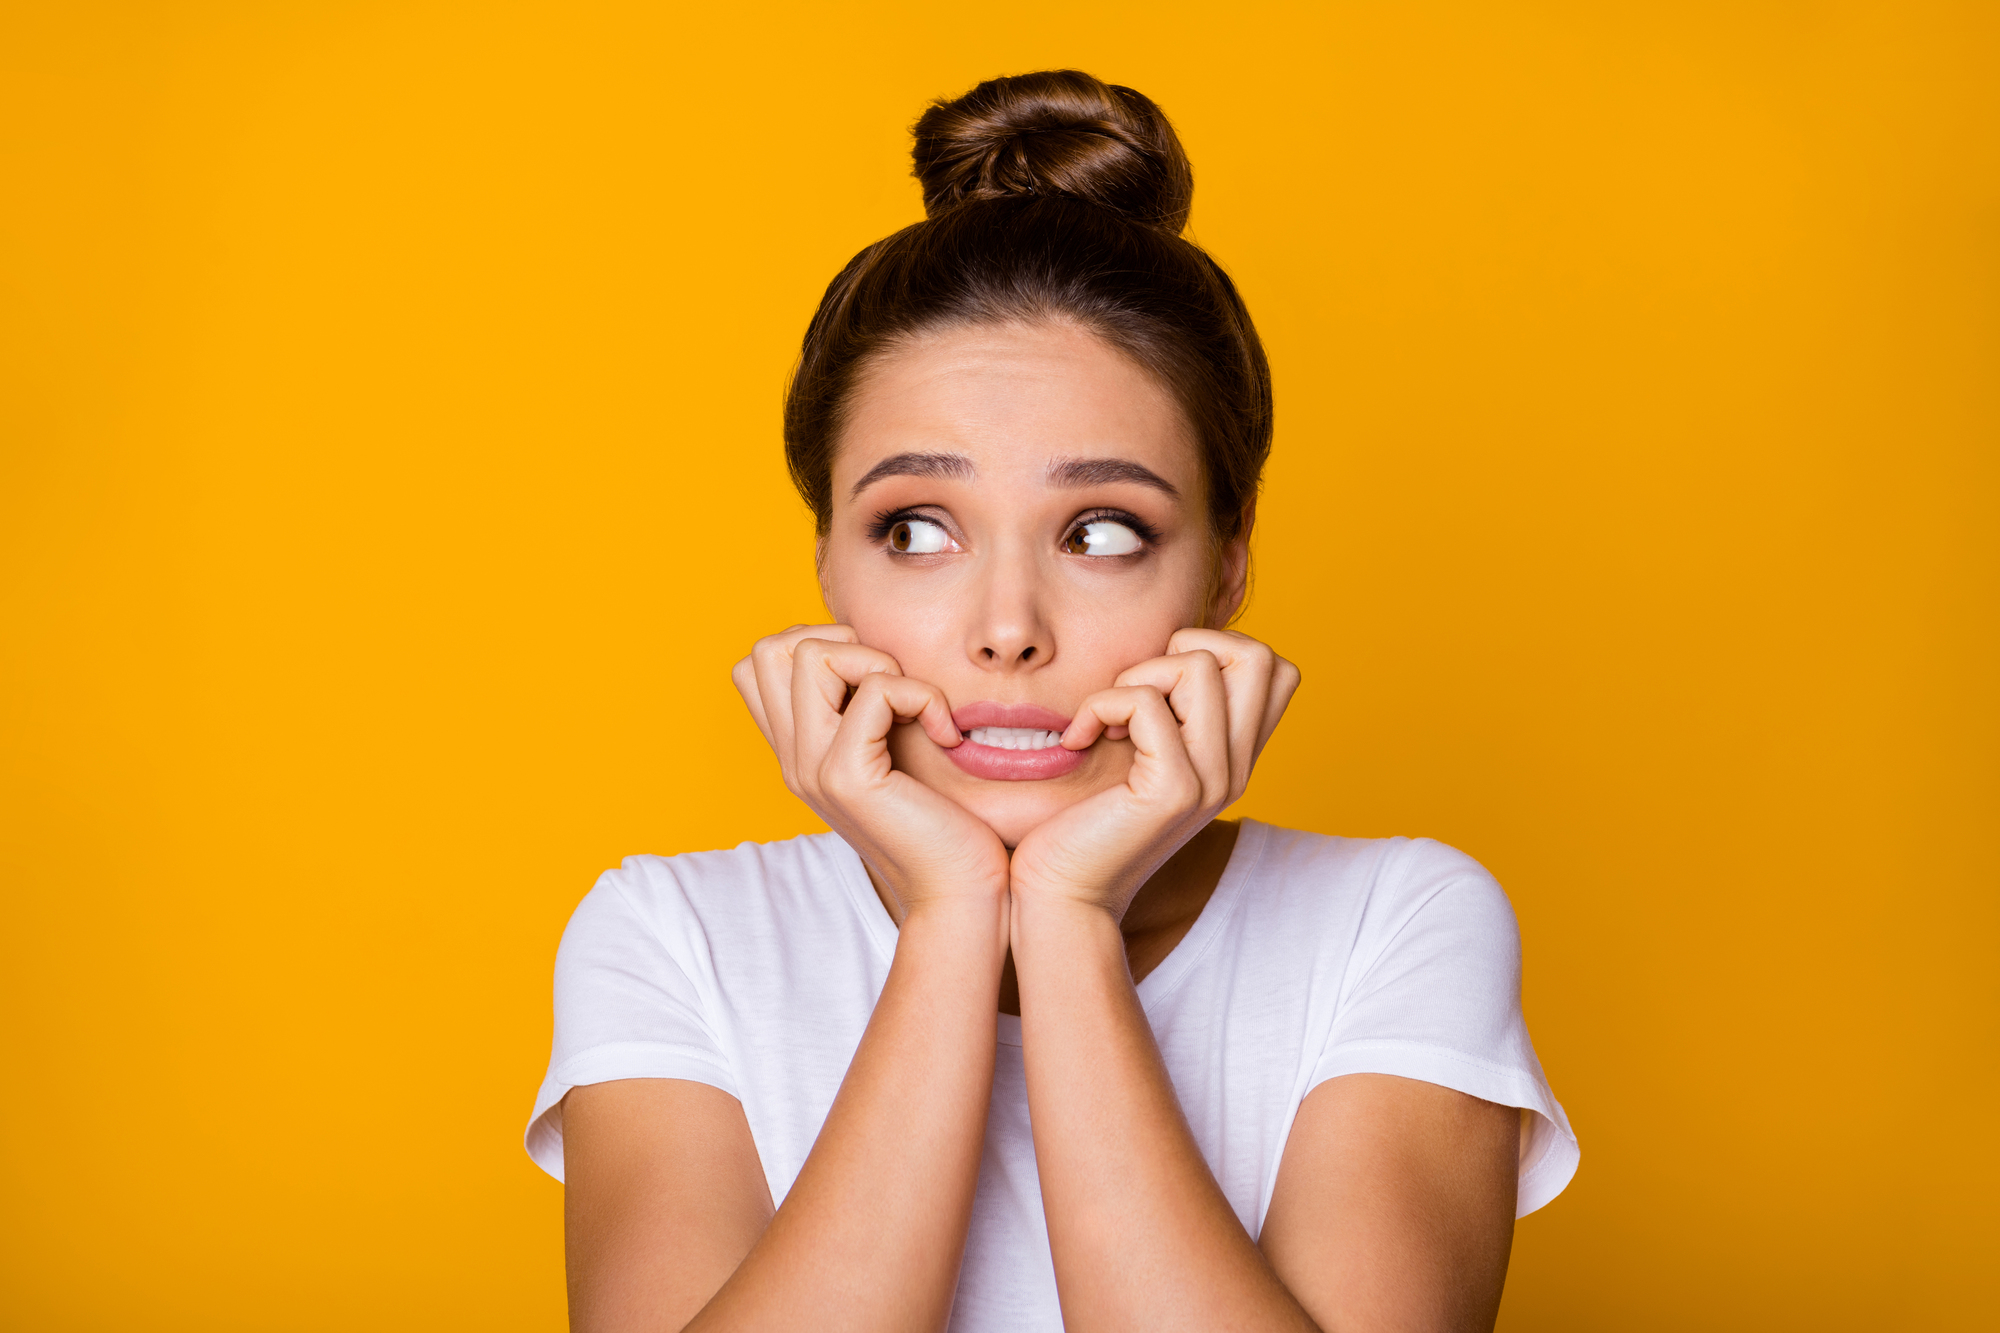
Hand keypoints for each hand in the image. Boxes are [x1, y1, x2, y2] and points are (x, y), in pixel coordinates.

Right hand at [733, 625, 1010, 917]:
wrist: (960, 893)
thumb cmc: (944, 823)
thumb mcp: (892, 752)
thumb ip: (866, 710)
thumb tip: (870, 649)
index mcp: (798, 752)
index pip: (757, 663)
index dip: (815, 643)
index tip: (873, 678)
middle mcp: (793, 759)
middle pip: (768, 649)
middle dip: (839, 641)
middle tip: (890, 684)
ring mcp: (811, 769)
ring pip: (809, 655)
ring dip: (878, 662)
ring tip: (914, 705)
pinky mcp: (847, 777)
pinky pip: (875, 690)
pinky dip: (922, 695)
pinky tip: (946, 733)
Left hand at [1007, 629, 1299, 918]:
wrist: (1064, 895)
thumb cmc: (1087, 821)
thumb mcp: (1142, 756)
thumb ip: (1173, 713)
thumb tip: (1174, 647)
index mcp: (1235, 758)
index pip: (1277, 669)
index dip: (1218, 650)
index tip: (1162, 689)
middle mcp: (1236, 769)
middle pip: (1258, 656)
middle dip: (1186, 648)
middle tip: (1140, 693)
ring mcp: (1212, 781)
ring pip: (1198, 667)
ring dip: (1137, 676)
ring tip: (1108, 720)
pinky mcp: (1172, 791)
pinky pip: (1144, 703)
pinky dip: (1100, 705)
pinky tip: (1079, 738)